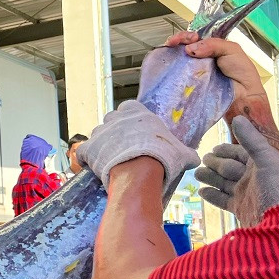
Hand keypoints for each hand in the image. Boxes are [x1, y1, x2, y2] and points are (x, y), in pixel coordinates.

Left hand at [76, 101, 199, 188]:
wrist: (140, 170)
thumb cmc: (163, 157)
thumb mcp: (181, 153)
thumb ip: (186, 152)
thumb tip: (196, 159)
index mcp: (136, 112)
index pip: (129, 107)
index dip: (130, 119)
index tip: (135, 132)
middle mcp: (115, 118)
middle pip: (111, 120)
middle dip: (115, 131)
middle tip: (123, 147)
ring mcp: (99, 132)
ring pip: (97, 135)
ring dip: (101, 144)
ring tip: (110, 159)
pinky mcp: (88, 148)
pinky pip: (83, 152)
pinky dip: (86, 159)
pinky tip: (92, 167)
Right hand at [166, 32, 275, 129]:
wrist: (243, 95)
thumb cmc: (241, 72)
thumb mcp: (232, 49)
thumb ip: (213, 44)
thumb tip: (188, 49)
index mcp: (210, 48)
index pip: (194, 38)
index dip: (188, 35)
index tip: (190, 38)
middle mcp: (199, 59)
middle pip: (182, 47)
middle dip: (177, 41)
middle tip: (173, 43)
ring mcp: (192, 72)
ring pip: (177, 60)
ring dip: (171, 54)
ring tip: (170, 51)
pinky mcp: (188, 85)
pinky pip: (177, 77)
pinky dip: (171, 71)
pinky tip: (169, 67)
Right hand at [196, 116, 278, 220]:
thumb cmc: (278, 187)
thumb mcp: (266, 159)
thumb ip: (250, 140)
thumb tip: (237, 118)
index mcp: (261, 164)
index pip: (240, 153)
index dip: (227, 150)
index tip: (214, 148)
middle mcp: (252, 178)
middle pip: (229, 168)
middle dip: (215, 164)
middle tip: (202, 160)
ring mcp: (245, 194)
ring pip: (223, 183)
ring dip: (210, 178)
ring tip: (196, 174)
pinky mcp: (239, 208)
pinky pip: (222, 200)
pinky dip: (212, 195)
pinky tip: (202, 191)